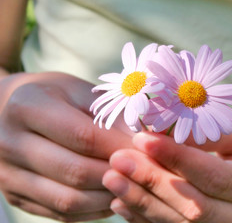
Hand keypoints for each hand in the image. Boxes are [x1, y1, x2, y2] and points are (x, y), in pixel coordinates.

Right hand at [0, 72, 132, 221]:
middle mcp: (10, 144)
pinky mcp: (15, 196)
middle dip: (118, 174)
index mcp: (27, 107)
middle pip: (75, 171)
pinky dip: (93, 210)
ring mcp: (8, 175)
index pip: (83, 136)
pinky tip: (112, 197)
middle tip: (146, 171)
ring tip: (134, 185)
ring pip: (68, 199)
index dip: (120, 147)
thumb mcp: (78, 92)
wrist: (8, 110)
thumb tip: (146, 140)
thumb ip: (110, 114)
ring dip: (108, 196)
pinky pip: (61, 213)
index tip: (148, 151)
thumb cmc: (52, 96)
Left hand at [103, 113, 231, 222]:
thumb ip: (209, 132)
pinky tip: (123, 200)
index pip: (216, 178)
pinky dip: (148, 219)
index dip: (176, 159)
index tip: (142, 138)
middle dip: (153, 184)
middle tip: (118, 160)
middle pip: (198, 209)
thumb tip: (160, 132)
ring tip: (113, 178)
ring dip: (143, 204)